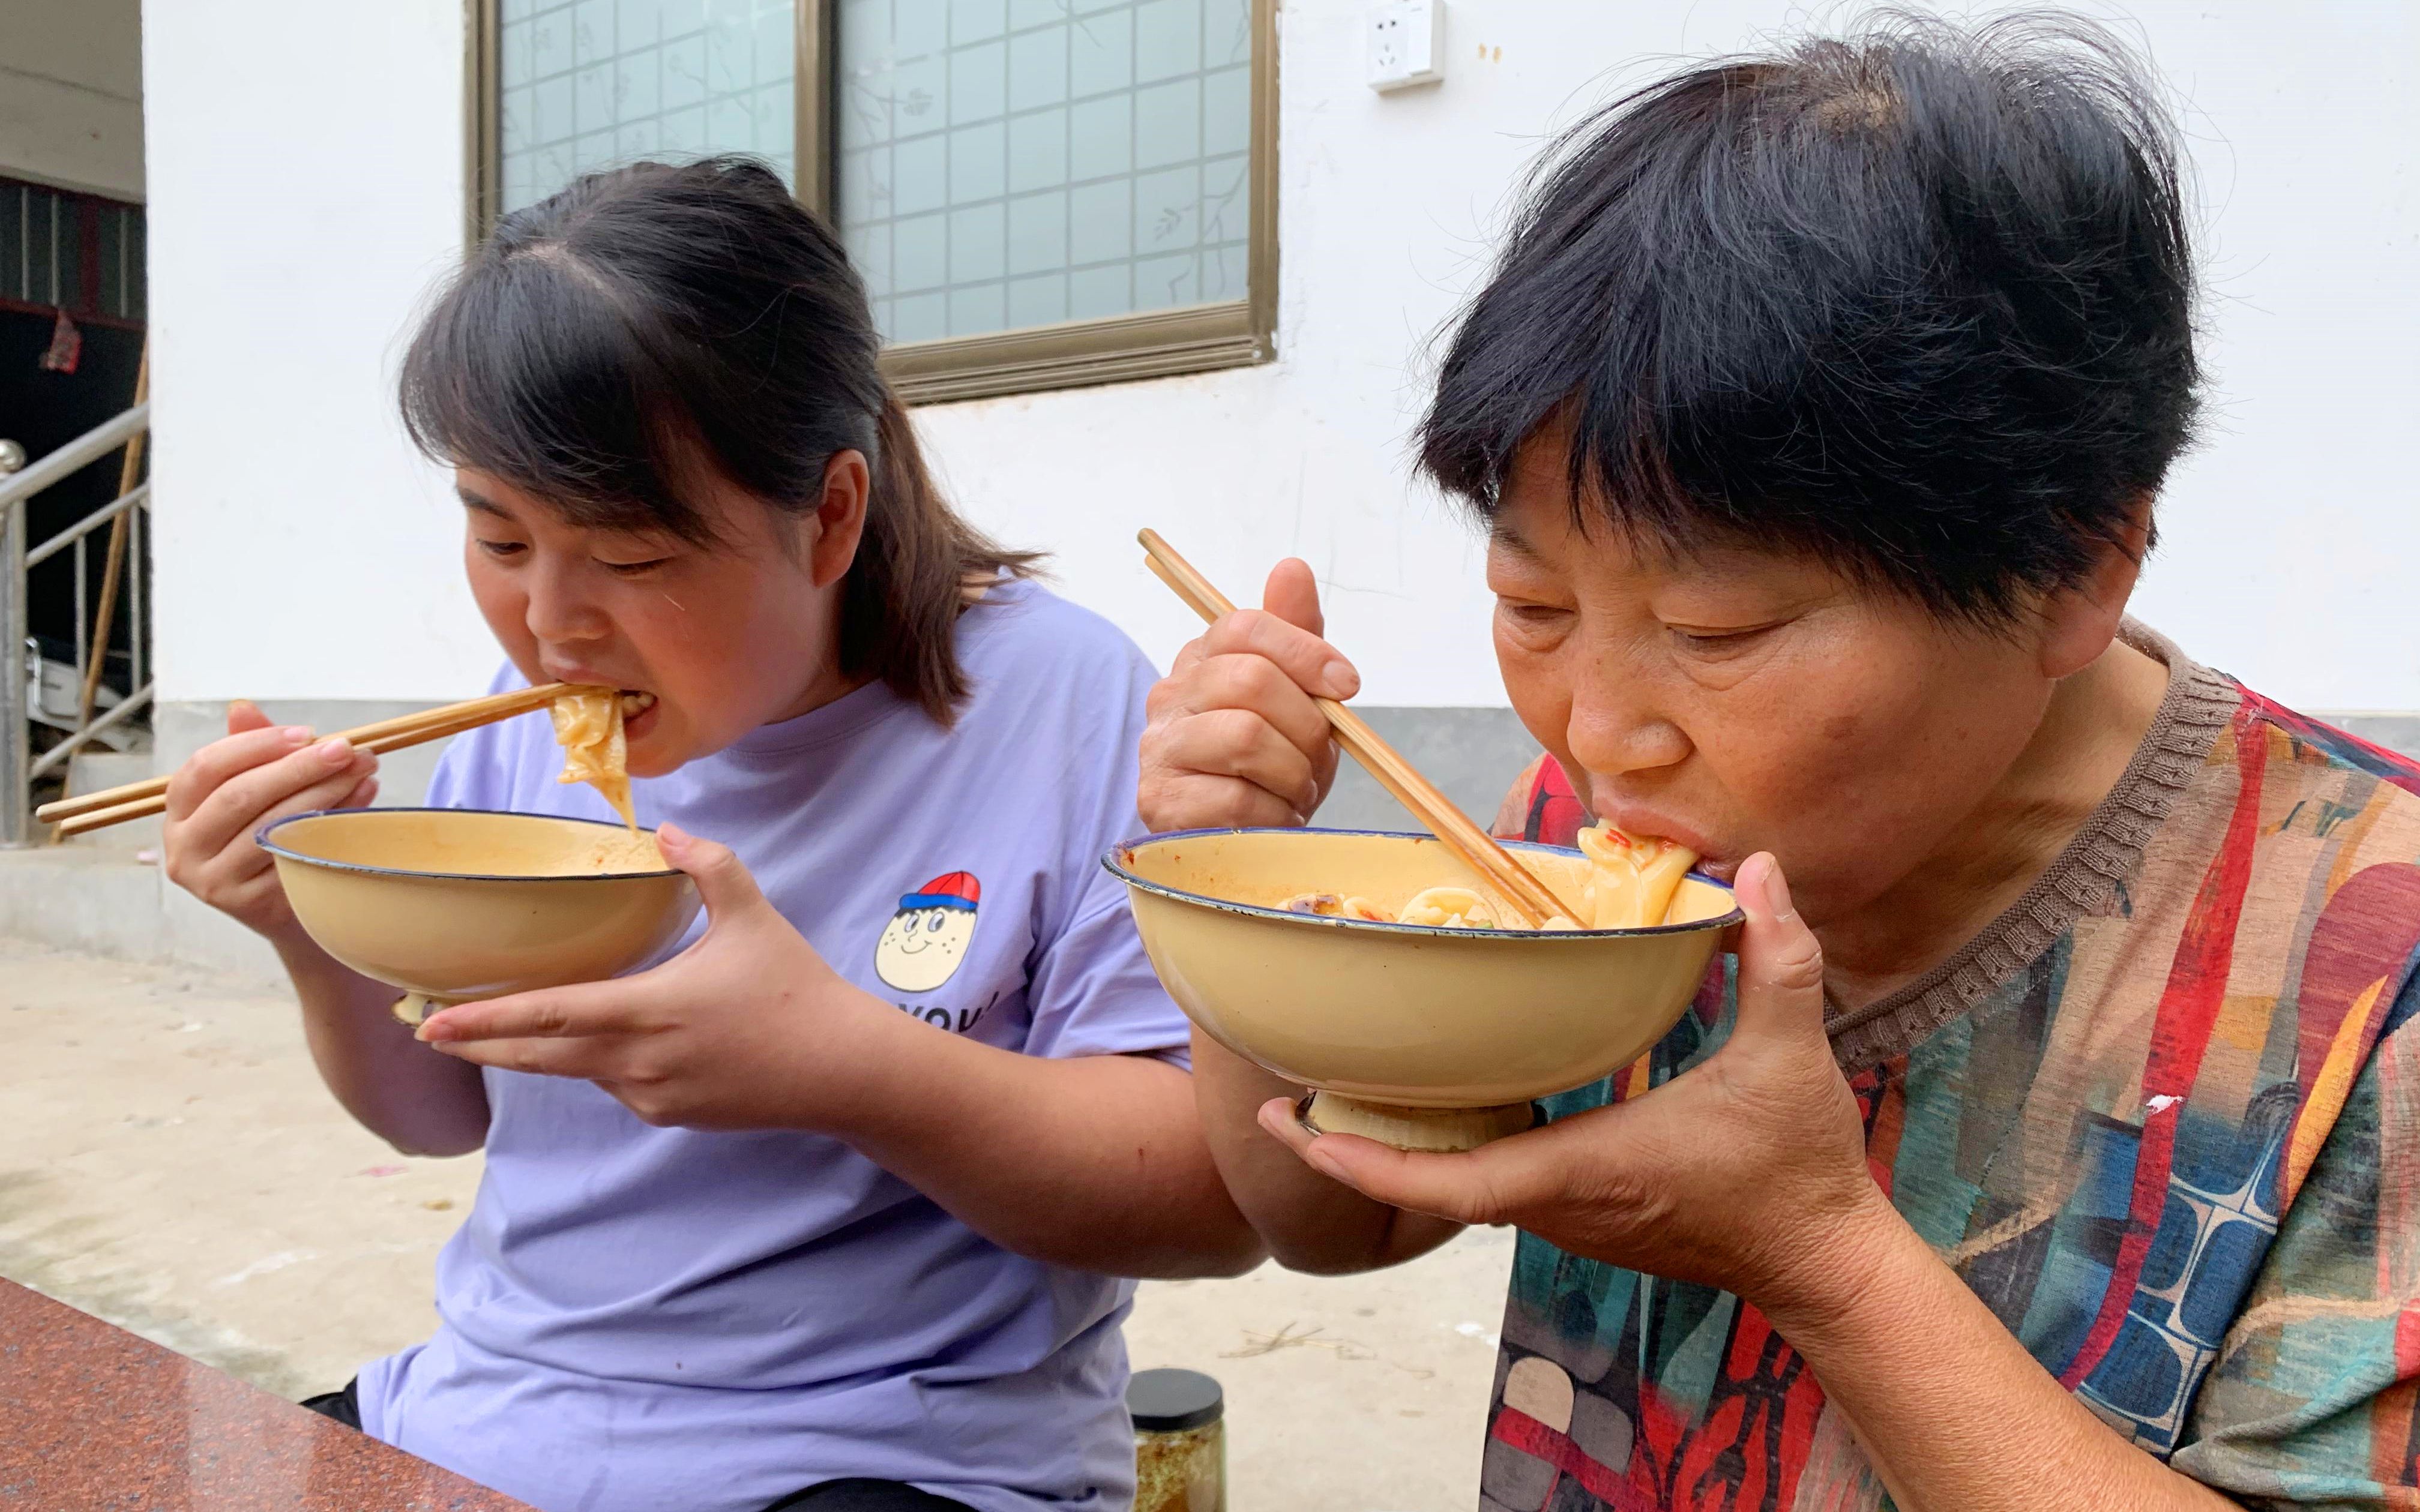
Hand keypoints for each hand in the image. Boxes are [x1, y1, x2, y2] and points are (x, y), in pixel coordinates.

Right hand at [162, 701, 379, 939]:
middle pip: (240, 796)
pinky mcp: (253, 905)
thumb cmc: (265, 834)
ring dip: (326, 792)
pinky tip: (362, 800)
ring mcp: (215, 881)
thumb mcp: (253, 789)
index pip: (205, 767)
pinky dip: (335, 823)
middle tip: (347, 748)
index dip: (256, 745)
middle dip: (299, 767)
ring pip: (272, 826)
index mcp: (178, 811)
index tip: (306, 732)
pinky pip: (298, 854)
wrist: (284, 908)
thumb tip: (242, 707)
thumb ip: (249, 750)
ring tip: (363, 769)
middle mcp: (186, 849)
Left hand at [415, 823, 893, 1129]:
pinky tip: (609, 1042)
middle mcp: (637, 1061)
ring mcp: (650, 1094)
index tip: (431, 1021)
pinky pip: (616, 1085)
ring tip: (499, 1033)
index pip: (546, 1015)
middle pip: (538, 1056)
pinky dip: (598, 1063)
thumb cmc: (795, 989)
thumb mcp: (752, 914)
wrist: (840, 1069)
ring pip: (577, 1070)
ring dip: (540, 1052)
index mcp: (647, 1009)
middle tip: (430, 1032)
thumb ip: (706, 865)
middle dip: (481, 1044)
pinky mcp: (668, 1114)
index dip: (483, 1019)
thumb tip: (665, 831)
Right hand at [1138, 559, 1356, 830]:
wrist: (1242, 836)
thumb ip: (1295, 633)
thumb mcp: (1296, 694)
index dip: (1305, 652)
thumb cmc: (1273, 760)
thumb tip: (1291, 568)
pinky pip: (1236, 799)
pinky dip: (1274, 813)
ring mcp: (1158, 748)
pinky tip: (1275, 817)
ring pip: (1245, 737)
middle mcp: (1170, 696)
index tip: (1346, 685)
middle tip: (1319, 755)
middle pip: (1251, 680)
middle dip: (1307, 723)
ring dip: (1294, 771)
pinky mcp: (1160, 802)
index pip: (1245, 627)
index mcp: (1202, 658)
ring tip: (1297, 788)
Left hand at [1259, 853, 1891, 1314]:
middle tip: (1277, 1097)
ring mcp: (1566, 1218)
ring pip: (1456, 1188)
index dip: (1368, 1162)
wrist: (1821, 1260)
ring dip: (1395, 1150)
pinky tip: (1422, 1103)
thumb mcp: (1790, 1059)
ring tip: (1325, 1091)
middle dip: (1351, 1149)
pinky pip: (1491, 1185)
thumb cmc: (1799, 1169)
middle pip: (1428, 1185)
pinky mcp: (1580, 1216)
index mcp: (1585, 1169)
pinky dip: (1444, 1151)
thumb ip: (1778, 960)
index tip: (1299, 1129)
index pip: (1452, 1184)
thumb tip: (1760, 871)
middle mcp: (1557, 1205)